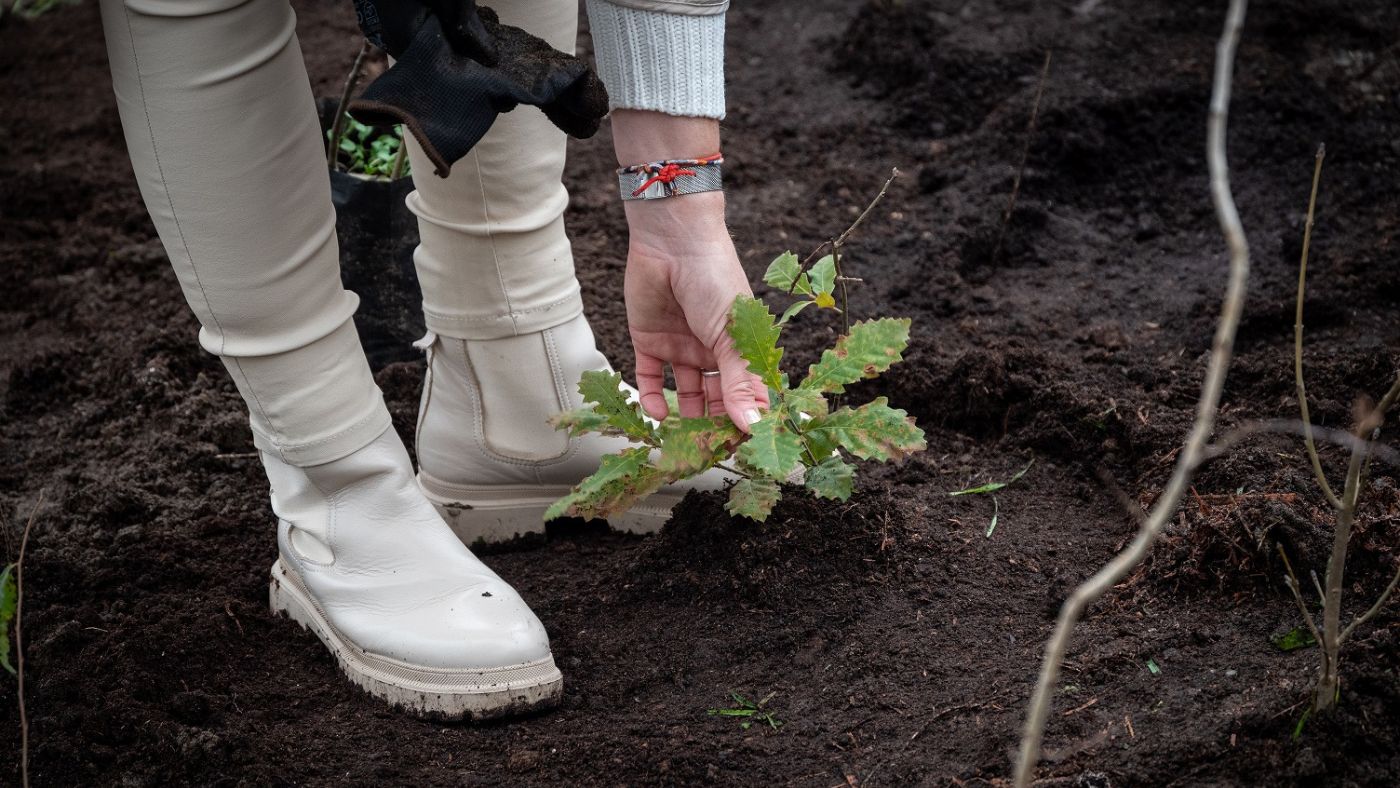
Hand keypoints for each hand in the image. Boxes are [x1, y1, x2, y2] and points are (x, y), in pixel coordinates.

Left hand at [623, 193, 768, 431]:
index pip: (747, 394)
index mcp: (741, 348)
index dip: (746, 420)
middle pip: (717, 398)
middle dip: (714, 426)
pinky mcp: (650, 341)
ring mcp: (682, 347)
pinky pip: (651, 378)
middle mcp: (713, 351)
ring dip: (685, 418)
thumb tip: (753, 426)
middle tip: (708, 453)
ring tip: (681, 443)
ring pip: (686, 393)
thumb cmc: (715, 278)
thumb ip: (738, 383)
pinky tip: (658, 414)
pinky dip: (652, 398)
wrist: (673, 240)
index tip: (744, 448)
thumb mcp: (731, 335)